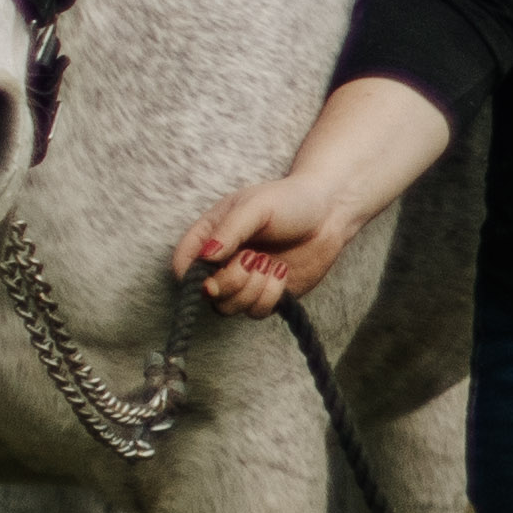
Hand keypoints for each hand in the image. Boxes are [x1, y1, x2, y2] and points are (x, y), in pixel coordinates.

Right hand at [174, 167, 360, 317]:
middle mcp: (223, 262)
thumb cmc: (290, 201)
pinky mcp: (267, 295)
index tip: (212, 266)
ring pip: (228, 308)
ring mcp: (244, 281)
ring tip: (270, 264)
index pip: (183, 264)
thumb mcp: (256, 207)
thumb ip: (229, 231)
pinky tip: (281, 273)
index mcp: (211, 236)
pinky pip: (255, 311)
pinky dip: (269, 296)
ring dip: (250, 290)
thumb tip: (205, 257)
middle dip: (229, 281)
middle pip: (206, 293)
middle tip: (254, 258)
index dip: (190, 274)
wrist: (329, 213)